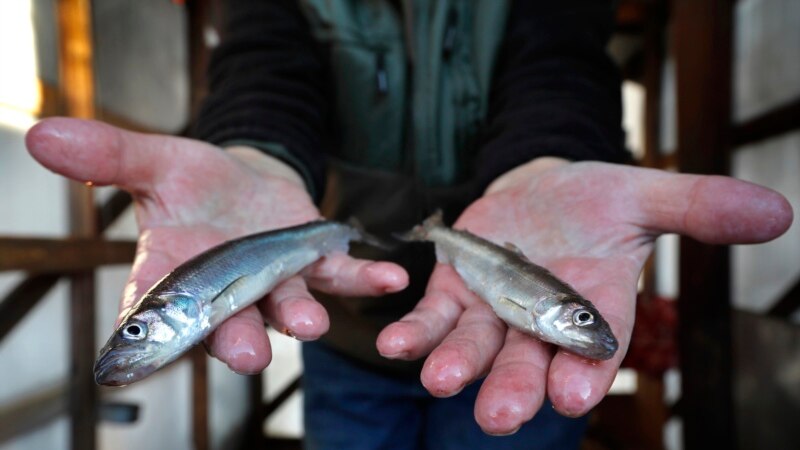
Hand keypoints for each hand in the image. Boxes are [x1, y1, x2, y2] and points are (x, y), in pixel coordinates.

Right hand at [26, 117, 407, 373]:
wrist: (245, 180)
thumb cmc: (196, 183)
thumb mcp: (155, 162)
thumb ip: (110, 157)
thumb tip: (46, 134)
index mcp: (174, 274)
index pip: (156, 305)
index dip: (150, 330)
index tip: (136, 362)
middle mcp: (224, 291)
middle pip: (225, 323)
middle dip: (235, 340)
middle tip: (244, 356)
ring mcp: (274, 283)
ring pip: (285, 306)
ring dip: (300, 315)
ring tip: (312, 322)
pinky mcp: (313, 266)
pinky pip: (340, 276)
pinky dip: (364, 279)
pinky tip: (389, 279)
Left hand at [377, 157, 792, 433]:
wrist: (540, 190)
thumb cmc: (595, 200)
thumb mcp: (643, 196)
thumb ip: (696, 207)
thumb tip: (774, 211)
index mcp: (594, 306)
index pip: (595, 348)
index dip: (584, 372)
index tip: (572, 396)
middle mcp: (543, 321)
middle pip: (531, 362)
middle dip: (516, 389)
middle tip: (501, 417)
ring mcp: (496, 310)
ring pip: (477, 347)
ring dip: (458, 365)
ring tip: (442, 381)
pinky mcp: (457, 292)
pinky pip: (434, 317)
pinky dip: (416, 333)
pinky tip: (396, 346)